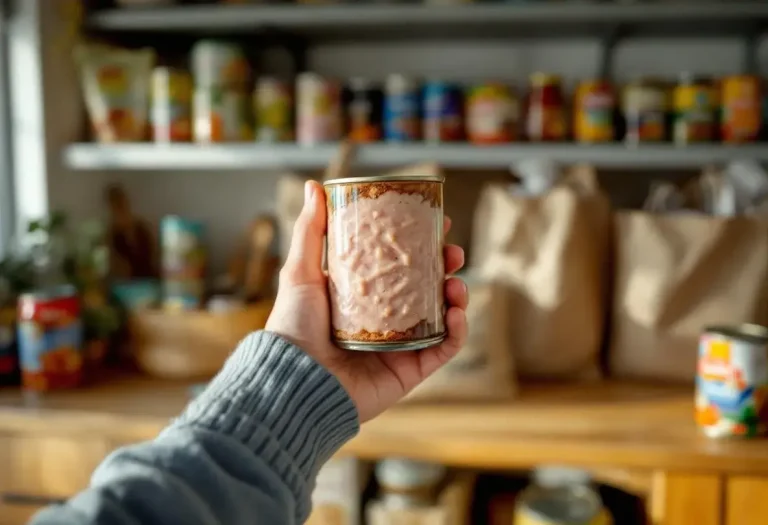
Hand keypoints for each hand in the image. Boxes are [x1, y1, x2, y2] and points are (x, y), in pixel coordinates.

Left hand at [266, 180, 467, 421]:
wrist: (295, 381)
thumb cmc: (294, 327)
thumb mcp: (301, 272)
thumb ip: (311, 231)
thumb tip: (315, 187)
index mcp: (362, 295)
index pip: (400, 264)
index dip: (422, 244)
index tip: (437, 223)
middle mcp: (383, 319)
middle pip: (426, 287)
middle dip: (445, 267)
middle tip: (452, 253)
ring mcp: (399, 345)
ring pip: (440, 316)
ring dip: (456, 296)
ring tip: (456, 283)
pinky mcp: (409, 371)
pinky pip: (443, 350)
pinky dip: (457, 332)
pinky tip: (457, 314)